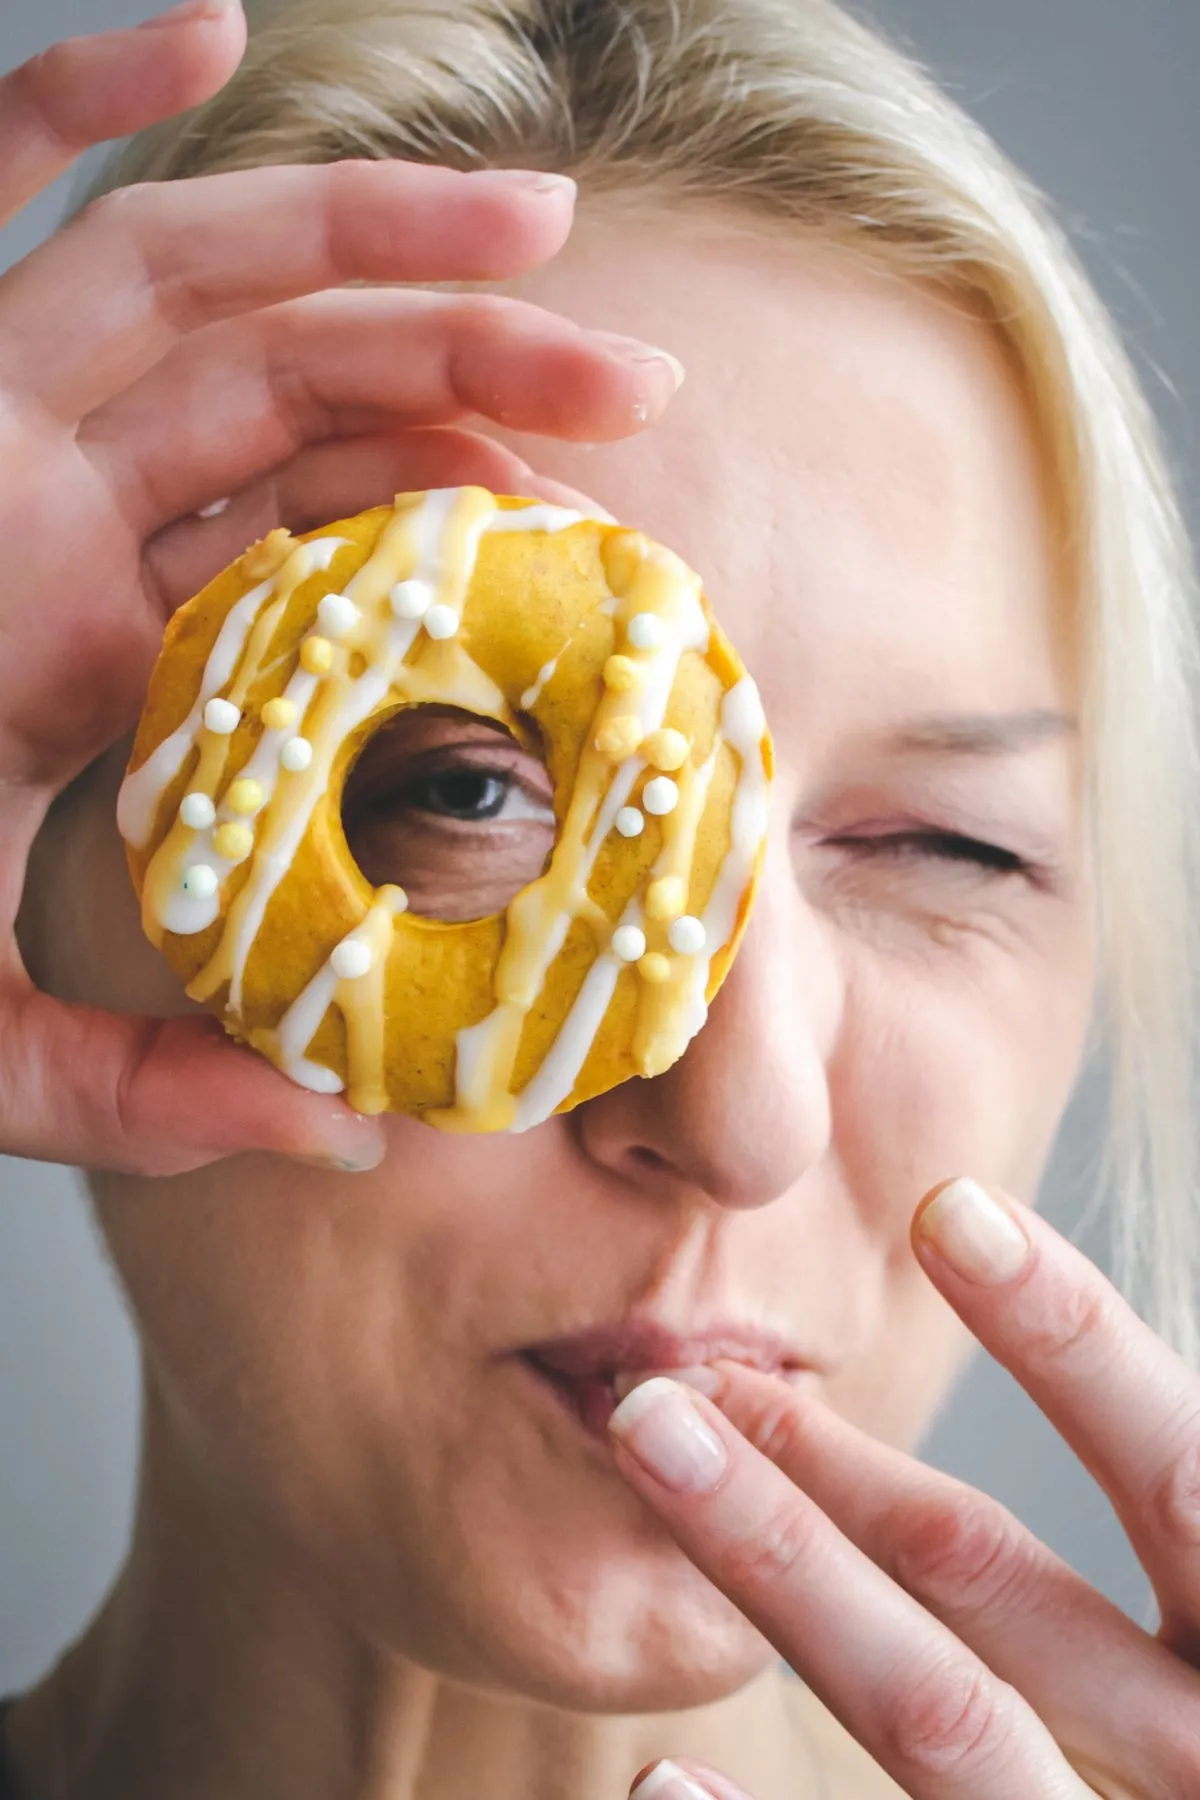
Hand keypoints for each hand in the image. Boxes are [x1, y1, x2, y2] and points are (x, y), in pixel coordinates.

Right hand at [0, 0, 681, 1175]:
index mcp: (104, 648)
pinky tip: (204, 27)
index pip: (317, 555)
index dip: (452, 529)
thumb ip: (145, 1090)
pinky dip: (72, 100)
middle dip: (475, 366)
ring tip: (540, 228)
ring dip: (364, 229)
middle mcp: (54, 515)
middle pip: (302, 397)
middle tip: (643, 385)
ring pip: (197, 282)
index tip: (583, 547)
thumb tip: (343, 1135)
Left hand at [609, 1179, 1199, 1796]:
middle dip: (830, 1466)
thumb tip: (1048, 1341)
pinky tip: (660, 1773)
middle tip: (686, 1374)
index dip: (1071, 1336)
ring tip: (650, 1453)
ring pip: (932, 1715)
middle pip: (998, 1587)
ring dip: (774, 1569)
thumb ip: (1185, 1541)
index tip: (949, 1210)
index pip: (1182, 1475)